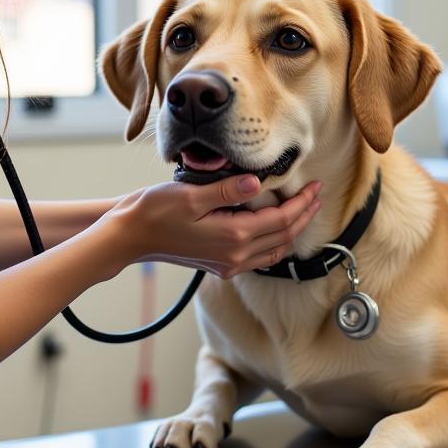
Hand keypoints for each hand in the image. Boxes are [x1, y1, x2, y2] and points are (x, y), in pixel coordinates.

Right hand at [108, 176, 322, 278]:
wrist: (130, 236)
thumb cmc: (155, 211)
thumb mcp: (191, 193)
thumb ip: (228, 189)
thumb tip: (259, 182)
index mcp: (233, 236)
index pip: (282, 220)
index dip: (302, 203)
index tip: (315, 186)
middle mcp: (235, 255)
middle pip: (284, 237)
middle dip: (304, 215)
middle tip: (317, 194)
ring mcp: (228, 264)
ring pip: (275, 250)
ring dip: (292, 229)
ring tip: (303, 208)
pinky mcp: (220, 265)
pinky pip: (259, 257)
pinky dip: (275, 241)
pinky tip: (275, 227)